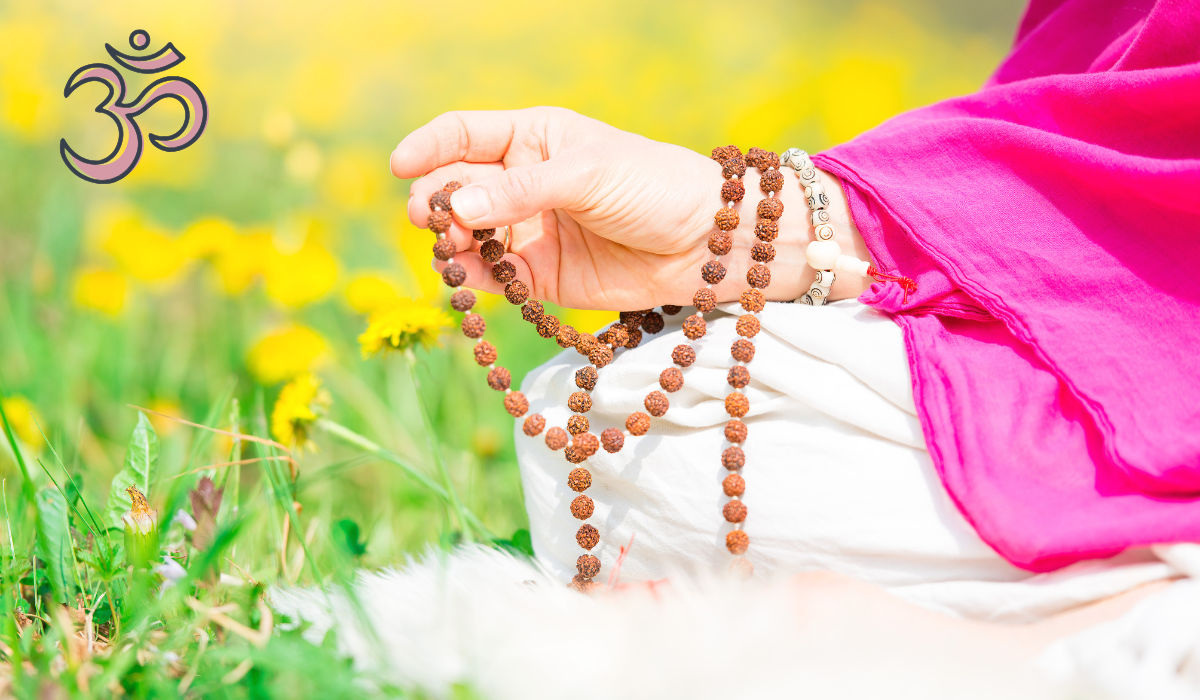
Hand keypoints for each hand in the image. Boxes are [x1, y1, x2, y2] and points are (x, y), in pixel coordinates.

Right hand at [391, 107, 869, 309]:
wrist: (709, 243)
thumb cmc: (655, 185)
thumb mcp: (587, 173)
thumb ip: (520, 191)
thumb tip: (455, 207)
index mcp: (534, 138)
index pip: (463, 134)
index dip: (427, 148)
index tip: (401, 168)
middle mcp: (523, 183)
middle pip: (457, 189)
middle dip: (438, 203)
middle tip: (436, 221)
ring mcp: (529, 230)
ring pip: (468, 237)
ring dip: (451, 244)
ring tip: (452, 250)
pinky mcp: (541, 277)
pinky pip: (494, 278)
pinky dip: (476, 281)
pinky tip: (467, 281)